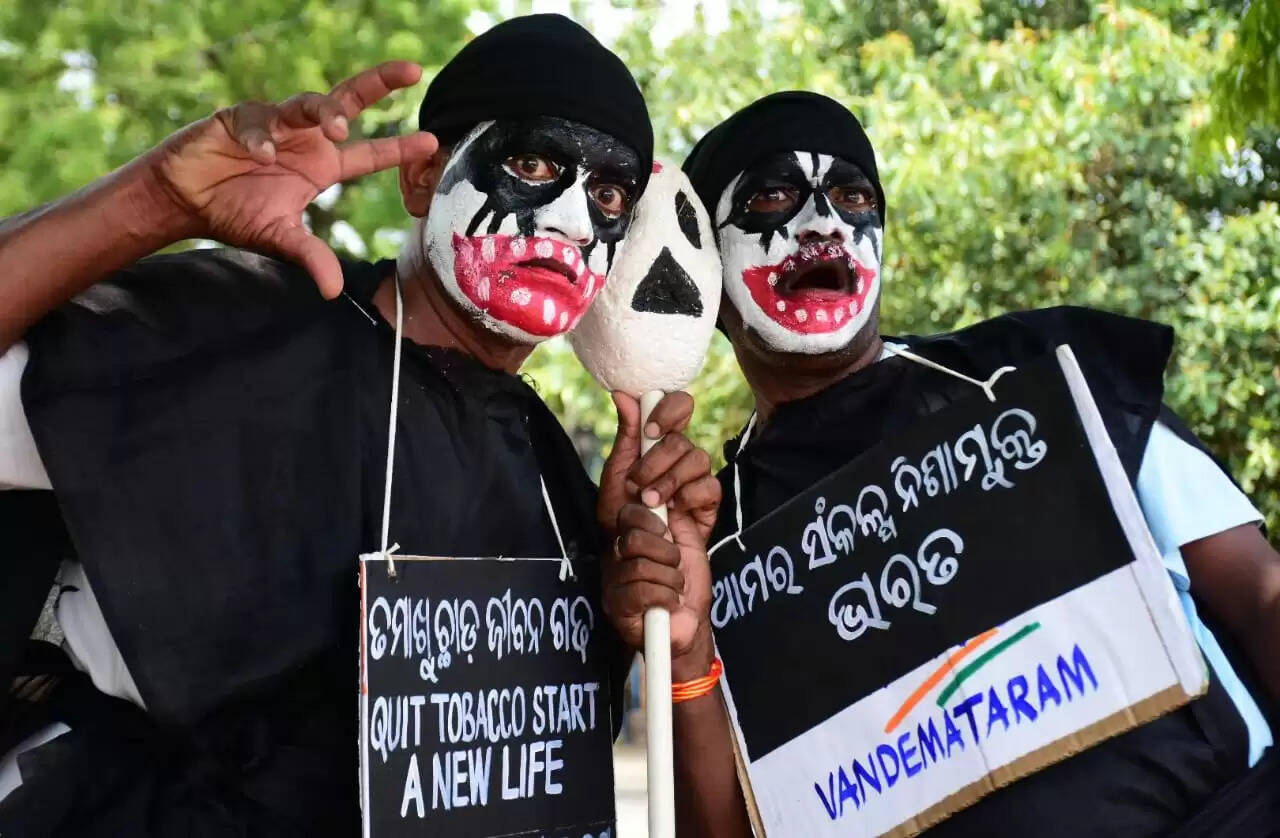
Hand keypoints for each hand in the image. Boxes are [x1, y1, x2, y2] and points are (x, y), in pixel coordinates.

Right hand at [144, 61, 437, 297]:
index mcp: (322, 165)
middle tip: (412, 72)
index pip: (369, 154)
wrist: (185, 200)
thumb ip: (309, 256)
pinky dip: (262, 137)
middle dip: (381, 83)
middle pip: (349, 101)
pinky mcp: (240, 117)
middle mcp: (305, 139)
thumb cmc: (235, 213)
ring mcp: (275, 123)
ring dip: (325, 113)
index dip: (399, 147)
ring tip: (336, 129)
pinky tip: (260, 155)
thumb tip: (332, 290)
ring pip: (309, 105)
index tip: (432, 141)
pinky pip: (257, 121)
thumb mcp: (279, 237)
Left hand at [596, 391, 720, 546]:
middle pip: (682, 438)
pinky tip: (675, 511)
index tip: (651, 430)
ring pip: (698, 459)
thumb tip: (622, 395)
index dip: (669, 409)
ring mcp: (695, 482)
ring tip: (652, 503)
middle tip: (638, 485)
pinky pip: (710, 487)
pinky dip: (689, 497)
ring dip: (668, 481)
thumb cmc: (622, 526)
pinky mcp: (709, 506)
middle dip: (656, 461)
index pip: (677, 408)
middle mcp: (679, 460)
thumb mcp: (615, 478)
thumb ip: (625, 437)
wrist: (634, 568)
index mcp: (657, 447)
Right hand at [603, 502, 715, 680]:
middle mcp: (615, 559)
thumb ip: (676, 520)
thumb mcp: (687, 546)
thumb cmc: (687, 588)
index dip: (647, 516)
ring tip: (675, 589)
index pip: (625, 513)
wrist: (691, 628)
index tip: (665, 530)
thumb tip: (665, 496)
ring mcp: (613, 584)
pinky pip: (641, 592)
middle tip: (675, 566)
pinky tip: (669, 604)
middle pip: (632, 538)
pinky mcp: (617, 607)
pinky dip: (665, 597)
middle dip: (665, 552)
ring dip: (670, 579)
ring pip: (639, 566)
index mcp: (630, 540)